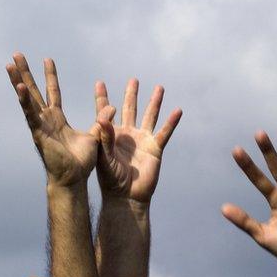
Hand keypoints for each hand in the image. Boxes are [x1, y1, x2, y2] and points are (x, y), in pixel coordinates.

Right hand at [6, 54, 114, 186]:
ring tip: (10, 64)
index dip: (50, 76)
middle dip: (25, 72)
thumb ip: (101, 121)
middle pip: (33, 90)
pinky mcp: (38, 132)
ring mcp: (39, 124)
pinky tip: (18, 86)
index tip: (47, 59)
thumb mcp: (95, 136)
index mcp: (56, 119)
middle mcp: (45, 119)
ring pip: (27, 98)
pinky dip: (24, 100)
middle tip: (17, 54)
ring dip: (18, 80)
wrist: (73, 179)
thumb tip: (112, 107)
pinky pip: (30, 114)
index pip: (52, 92)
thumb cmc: (80, 162)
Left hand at [92, 79, 181, 202]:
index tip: (99, 83)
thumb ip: (104, 137)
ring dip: (154, 102)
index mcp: (111, 135)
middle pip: (130, 109)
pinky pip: (164, 132)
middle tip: (133, 80)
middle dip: (131, 94)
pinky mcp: (155, 148)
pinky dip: (171, 122)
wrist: (127, 196)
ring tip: (159, 87)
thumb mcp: (104, 157)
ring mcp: (142, 140)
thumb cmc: (111, 179)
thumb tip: (102, 116)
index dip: (102, 98)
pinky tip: (177, 110)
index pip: (105, 112)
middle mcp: (127, 134)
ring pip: (149, 116)